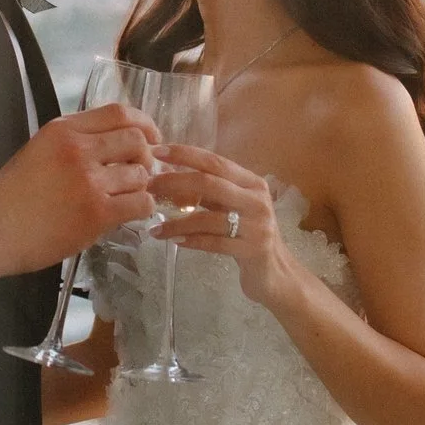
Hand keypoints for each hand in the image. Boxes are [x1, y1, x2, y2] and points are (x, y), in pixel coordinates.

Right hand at [0, 104, 159, 277]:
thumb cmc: (12, 196)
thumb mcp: (39, 150)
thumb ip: (73, 142)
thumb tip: (112, 146)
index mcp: (63, 130)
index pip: (118, 113)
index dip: (144, 123)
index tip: (151, 136)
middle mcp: (79, 149)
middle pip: (136, 140)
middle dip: (146, 156)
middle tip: (140, 172)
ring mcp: (90, 181)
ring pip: (141, 174)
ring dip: (142, 186)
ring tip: (130, 197)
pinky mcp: (97, 212)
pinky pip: (140, 203)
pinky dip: (143, 207)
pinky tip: (131, 213)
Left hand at [148, 144, 300, 311]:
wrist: (276, 273)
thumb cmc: (248, 235)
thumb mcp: (233, 207)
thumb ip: (211, 192)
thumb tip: (169, 176)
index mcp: (252, 183)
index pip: (215, 161)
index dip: (185, 155)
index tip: (157, 151)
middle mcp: (257, 199)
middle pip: (210, 183)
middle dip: (175, 182)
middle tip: (149, 187)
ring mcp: (257, 225)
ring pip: (208, 218)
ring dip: (177, 223)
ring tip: (155, 228)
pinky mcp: (253, 249)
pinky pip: (214, 242)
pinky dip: (191, 241)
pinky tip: (175, 241)